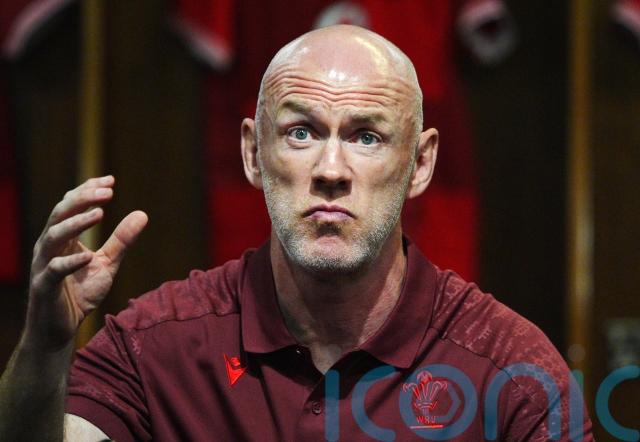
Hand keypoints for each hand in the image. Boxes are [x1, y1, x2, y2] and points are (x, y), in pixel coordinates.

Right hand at [25, 176, 147, 349]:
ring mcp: (44, 265)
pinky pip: (54, 270)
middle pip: (60, 213)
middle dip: (82, 199)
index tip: (111, 180)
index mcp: (63, 237)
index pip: (72, 205)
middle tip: (107, 191)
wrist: (60, 328)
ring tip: (99, 214)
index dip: (88, 190)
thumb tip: (142, 214)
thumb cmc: (80, 292)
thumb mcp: (107, 263)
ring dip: (76, 223)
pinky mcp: (44, 286)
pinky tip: (88, 256)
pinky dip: (70, 262)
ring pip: (53, 236)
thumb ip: (122, 240)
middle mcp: (49, 246)